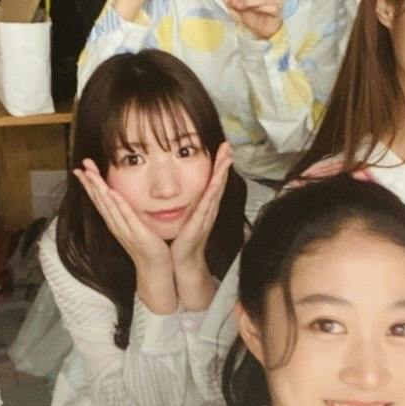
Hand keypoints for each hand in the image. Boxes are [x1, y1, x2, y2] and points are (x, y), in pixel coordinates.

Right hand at [73, 158, 172, 274]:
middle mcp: (116, 225)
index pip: (99, 200)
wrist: (155, 269)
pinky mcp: (137, 233)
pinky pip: (126, 215)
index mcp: (115, 222)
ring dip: (98, 188)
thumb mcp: (135, 227)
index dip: (90, 185)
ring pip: (108, 205)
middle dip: (89, 183)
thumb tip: (123, 200)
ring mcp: (125, 229)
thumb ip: (128, 214)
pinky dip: (118, 203)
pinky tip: (110, 191)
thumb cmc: (148, 248)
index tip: (81, 170)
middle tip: (79, 167)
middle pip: (99, 200)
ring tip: (90, 173)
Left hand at [170, 143, 232, 272]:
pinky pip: (208, 204)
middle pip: (219, 181)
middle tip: (228, 145)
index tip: (221, 149)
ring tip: (227, 156)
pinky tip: (217, 181)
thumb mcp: (184, 216)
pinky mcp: (200, 222)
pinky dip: (214, 192)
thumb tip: (176, 188)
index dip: (218, 165)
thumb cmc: (181, 239)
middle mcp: (209, 208)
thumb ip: (184, 203)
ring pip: (216, 189)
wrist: (182, 260)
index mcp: (204, 206)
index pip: (213, 181)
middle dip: (224, 163)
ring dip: (222, 173)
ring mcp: (206, 215)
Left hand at [225, 0, 299, 40]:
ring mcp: (276, 0)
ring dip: (254, 1)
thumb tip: (234, 0)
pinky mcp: (277, 10)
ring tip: (245, 7)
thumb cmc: (255, 19)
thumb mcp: (242, 11)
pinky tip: (257, 13)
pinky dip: (257, 8)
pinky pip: (266, 5)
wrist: (263, 34)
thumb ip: (238, 4)